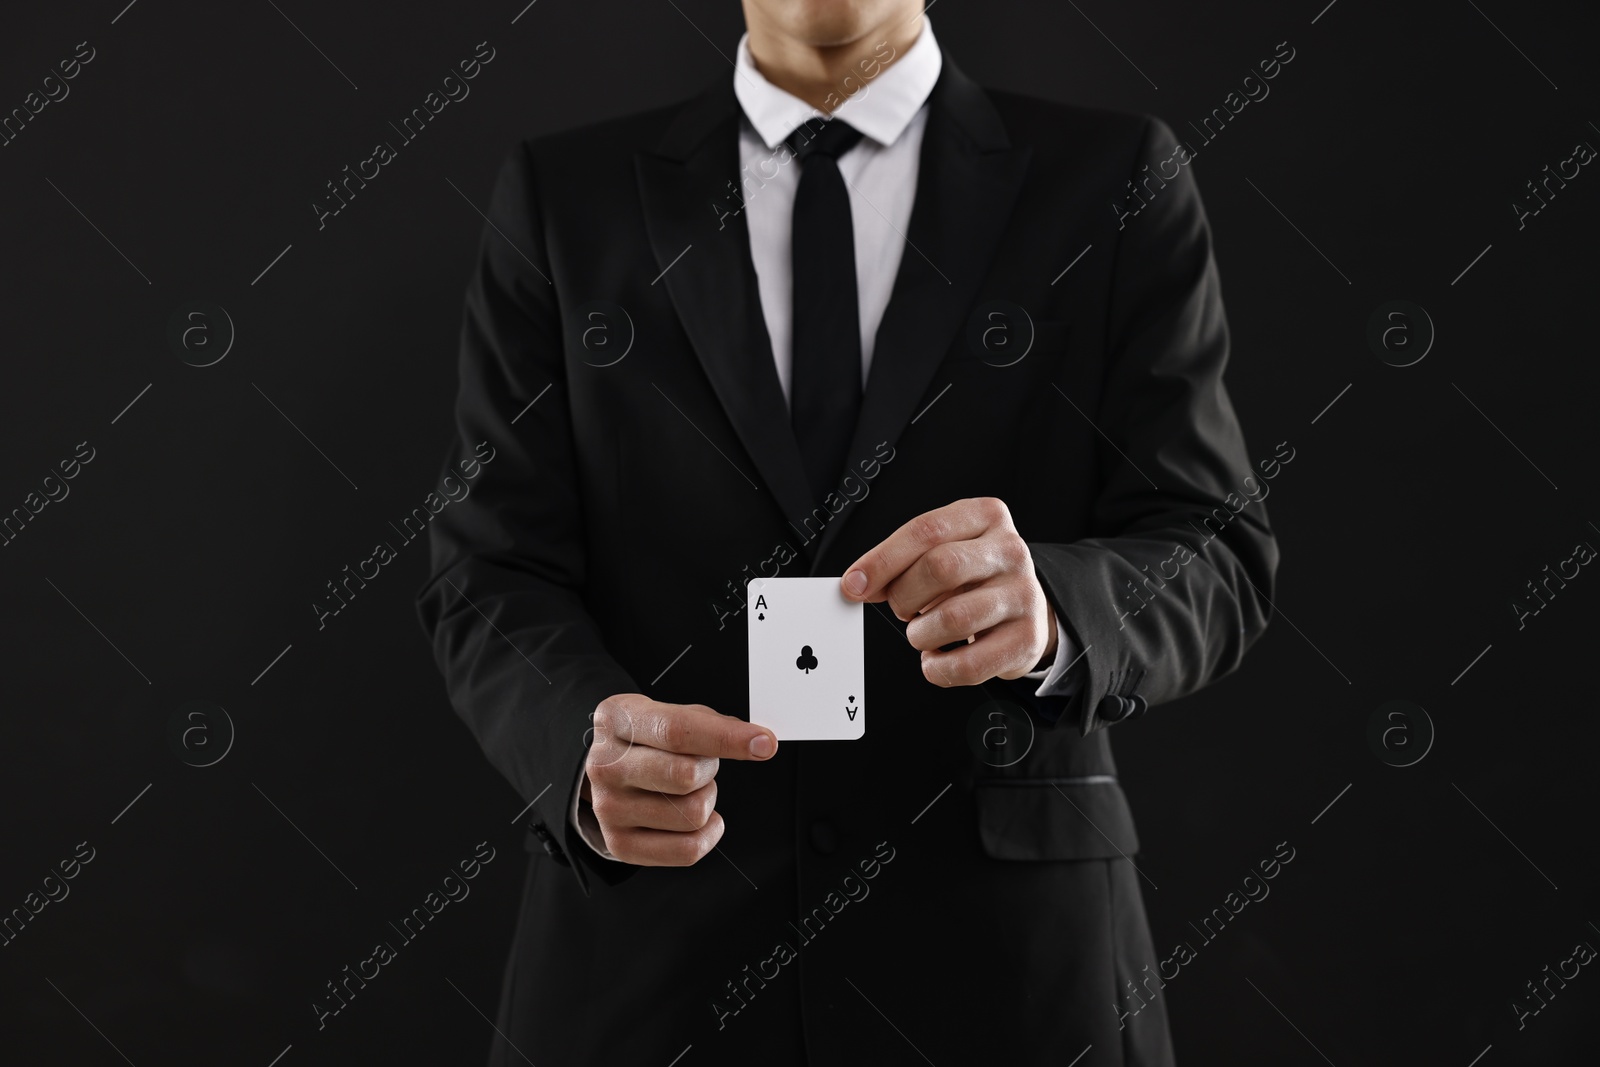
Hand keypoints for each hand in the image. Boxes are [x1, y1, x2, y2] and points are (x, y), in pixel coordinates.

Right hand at [584, 694, 776, 865]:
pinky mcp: (620, 844)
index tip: (765, 744)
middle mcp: (606, 764)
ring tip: (688, 790)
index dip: (726, 738)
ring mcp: (608, 807)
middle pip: (685, 776)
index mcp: (618, 719)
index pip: (677, 731)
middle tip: (701, 765)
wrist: (608, 771)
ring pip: (693, 814)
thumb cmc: (649, 740)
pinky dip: (707, 834)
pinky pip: (688, 850)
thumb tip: (758, 742)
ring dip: (706, 800)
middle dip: (710, 770)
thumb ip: (712, 724)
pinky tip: (696, 820)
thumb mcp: (672, 714)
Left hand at [841, 497, 1057, 686]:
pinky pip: (969, 663)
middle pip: (939, 567)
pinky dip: (939, 668)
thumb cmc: (973, 577)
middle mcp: (1010, 551)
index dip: (883, 560)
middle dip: (904, 595)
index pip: (926, 530)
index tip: (855, 584)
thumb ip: (903, 561)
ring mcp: (1023, 594)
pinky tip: (937, 658)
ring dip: (921, 634)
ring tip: (923, 632)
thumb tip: (859, 584)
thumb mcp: (944, 551)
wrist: (1025, 608)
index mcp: (986, 516)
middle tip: (901, 608)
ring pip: (953, 617)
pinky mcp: (1027, 638)